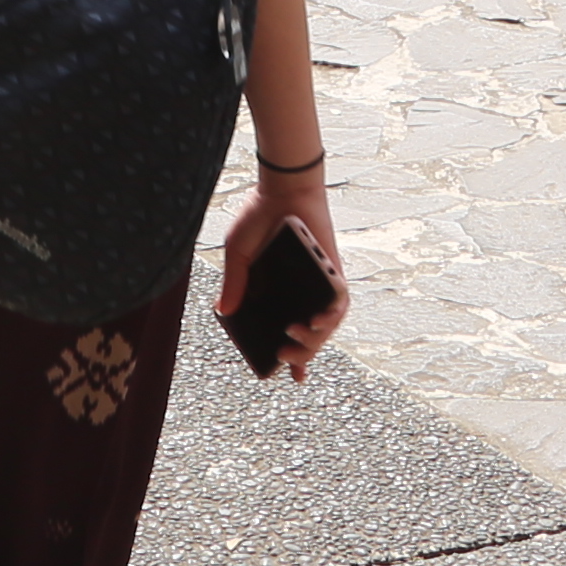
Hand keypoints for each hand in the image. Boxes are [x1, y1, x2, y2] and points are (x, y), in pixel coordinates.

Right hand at [213, 171, 345, 376]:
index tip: (291, 377)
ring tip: (297, 340)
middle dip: (302, 353)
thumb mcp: (239, 253)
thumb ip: (234, 282)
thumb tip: (225, 311)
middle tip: (286, 355)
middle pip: (310, 334)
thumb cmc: (259, 216)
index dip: (294, 357)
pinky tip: (321, 320)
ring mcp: (319, 283)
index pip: (289, 330)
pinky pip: (341, 299)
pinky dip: (334, 314)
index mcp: (279, 293)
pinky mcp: (333, 270)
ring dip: (317, 339)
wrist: (281, 188)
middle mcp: (301, 292)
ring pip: (328, 324)